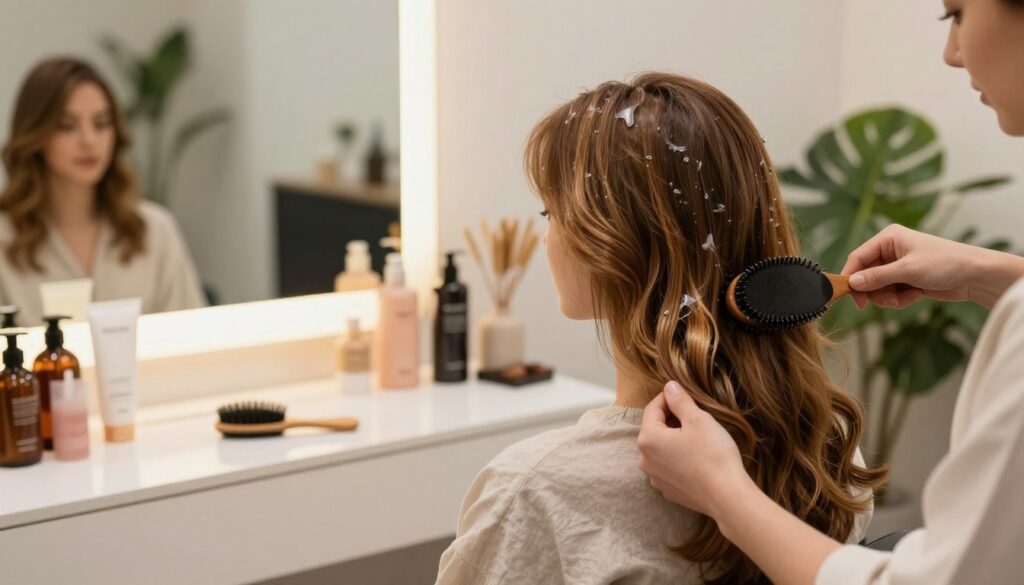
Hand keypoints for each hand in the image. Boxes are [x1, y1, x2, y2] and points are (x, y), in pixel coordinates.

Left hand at [638, 381, 754, 517]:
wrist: (727, 497)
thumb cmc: (713, 455)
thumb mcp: (698, 419)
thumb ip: (680, 401)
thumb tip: (669, 387)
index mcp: (648, 439)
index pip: (652, 409)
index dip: (668, 397)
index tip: (682, 392)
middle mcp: (645, 460)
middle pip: (655, 430)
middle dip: (671, 419)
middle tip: (693, 414)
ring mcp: (656, 478)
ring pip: (662, 450)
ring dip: (674, 440)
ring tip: (697, 436)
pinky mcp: (669, 491)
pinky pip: (669, 468)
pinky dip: (679, 459)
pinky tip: (697, 458)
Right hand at [841, 224, 1013, 309]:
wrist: (975, 276)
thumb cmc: (945, 263)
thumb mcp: (908, 270)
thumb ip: (877, 277)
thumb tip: (851, 283)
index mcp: (888, 238)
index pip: (858, 257)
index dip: (850, 276)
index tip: (848, 295)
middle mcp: (890, 250)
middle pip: (866, 275)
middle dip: (875, 291)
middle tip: (882, 302)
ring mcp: (898, 266)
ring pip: (877, 287)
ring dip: (888, 297)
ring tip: (905, 298)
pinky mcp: (906, 279)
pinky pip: (890, 293)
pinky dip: (900, 298)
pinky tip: (915, 295)